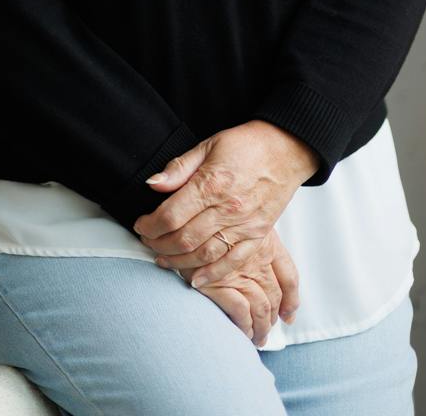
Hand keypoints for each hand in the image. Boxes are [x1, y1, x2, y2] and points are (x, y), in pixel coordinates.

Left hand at [131, 121, 314, 313]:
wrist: (285, 149)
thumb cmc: (247, 145)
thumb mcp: (208, 145)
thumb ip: (179, 168)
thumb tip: (152, 184)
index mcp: (212, 183)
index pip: (171, 214)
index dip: (149, 225)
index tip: (140, 225)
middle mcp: (228, 208)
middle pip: (184, 238)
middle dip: (159, 245)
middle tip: (148, 243)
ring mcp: (244, 225)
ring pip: (204, 255)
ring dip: (179, 262)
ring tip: (163, 260)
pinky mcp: (258, 235)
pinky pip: (233, 262)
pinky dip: (212, 275)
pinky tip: (196, 280)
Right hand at [163, 225, 299, 345]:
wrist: (183, 222)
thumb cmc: (209, 224)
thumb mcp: (239, 226)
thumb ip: (258, 246)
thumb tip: (273, 279)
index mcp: (266, 242)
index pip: (289, 277)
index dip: (291, 301)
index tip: (286, 316)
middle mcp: (256, 257)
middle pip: (274, 296)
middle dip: (271, 319)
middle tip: (265, 332)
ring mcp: (239, 271)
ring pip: (261, 307)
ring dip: (260, 328)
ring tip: (256, 338)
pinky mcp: (219, 283)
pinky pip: (241, 312)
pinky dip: (244, 325)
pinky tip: (241, 332)